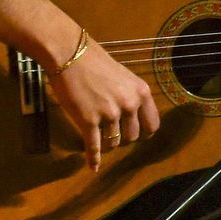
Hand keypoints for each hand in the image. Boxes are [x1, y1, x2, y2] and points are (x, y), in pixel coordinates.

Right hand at [47, 41, 159, 171]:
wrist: (68, 53)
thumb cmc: (91, 60)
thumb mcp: (121, 75)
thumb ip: (127, 94)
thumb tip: (126, 112)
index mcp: (140, 93)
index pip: (152, 124)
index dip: (143, 132)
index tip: (135, 133)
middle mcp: (129, 105)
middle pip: (132, 136)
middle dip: (123, 139)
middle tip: (112, 135)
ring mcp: (109, 114)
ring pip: (114, 142)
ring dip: (107, 145)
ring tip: (99, 142)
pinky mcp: (89, 120)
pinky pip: (94, 145)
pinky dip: (94, 158)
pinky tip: (93, 166)